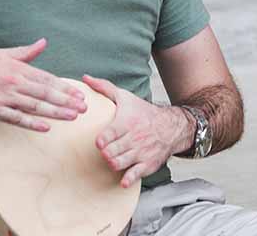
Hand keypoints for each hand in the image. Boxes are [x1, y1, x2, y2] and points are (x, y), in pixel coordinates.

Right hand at [0, 39, 86, 130]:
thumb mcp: (3, 54)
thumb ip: (26, 52)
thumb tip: (43, 42)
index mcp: (19, 70)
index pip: (48, 80)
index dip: (65, 87)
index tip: (79, 93)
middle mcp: (15, 84)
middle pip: (45, 93)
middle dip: (66, 101)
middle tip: (83, 107)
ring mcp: (5, 99)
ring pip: (35, 107)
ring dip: (55, 112)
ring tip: (72, 116)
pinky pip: (15, 119)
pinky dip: (31, 124)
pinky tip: (46, 127)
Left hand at [83, 74, 191, 188]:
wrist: (170, 125)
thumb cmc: (143, 112)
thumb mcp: (125, 98)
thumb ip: (104, 88)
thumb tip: (86, 78)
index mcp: (127, 122)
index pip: (107, 137)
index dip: (101, 141)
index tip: (100, 141)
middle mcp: (134, 138)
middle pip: (110, 153)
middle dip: (105, 153)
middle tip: (107, 150)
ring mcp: (141, 152)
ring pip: (118, 164)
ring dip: (112, 163)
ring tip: (113, 158)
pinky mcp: (147, 164)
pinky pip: (134, 175)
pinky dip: (127, 179)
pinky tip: (123, 178)